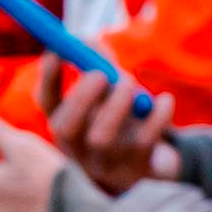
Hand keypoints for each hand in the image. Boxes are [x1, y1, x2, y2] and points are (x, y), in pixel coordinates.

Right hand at [38, 55, 178, 192]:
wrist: (152, 163)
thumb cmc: (123, 118)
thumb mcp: (107, 92)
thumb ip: (97, 63)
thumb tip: (87, 41)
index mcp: (66, 124)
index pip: (47, 102)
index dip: (49, 77)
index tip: (58, 50)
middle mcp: (79, 149)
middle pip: (66, 129)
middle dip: (81, 97)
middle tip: (100, 74)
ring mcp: (105, 164)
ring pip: (102, 138)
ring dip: (117, 104)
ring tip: (131, 84)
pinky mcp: (135, 170)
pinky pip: (144, 141)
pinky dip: (157, 115)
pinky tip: (164, 100)